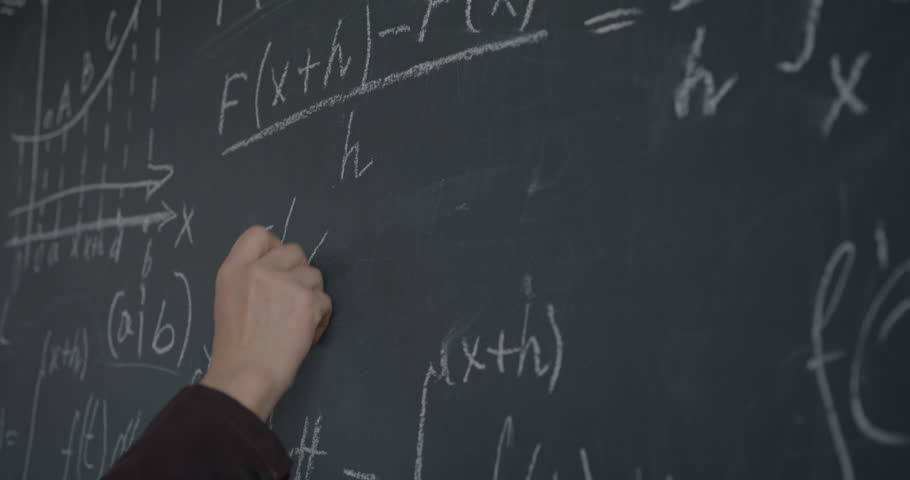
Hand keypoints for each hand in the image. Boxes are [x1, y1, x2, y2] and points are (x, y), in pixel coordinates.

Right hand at [201, 226, 331, 420]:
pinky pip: (326, 300)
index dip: (274, 249)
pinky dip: (321, 318)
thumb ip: (250, 277)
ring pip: (314, 275)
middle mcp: (259, 269)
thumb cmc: (236, 348)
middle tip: (289, 302)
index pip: (259, 234)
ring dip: (311, 296)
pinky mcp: (307, 301)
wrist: (245, 377)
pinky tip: (306, 334)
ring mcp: (284, 283)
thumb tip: (280, 268)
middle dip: (297, 274)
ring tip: (296, 321)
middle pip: (295, 251)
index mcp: (233, 269)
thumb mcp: (229, 299)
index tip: (277, 270)